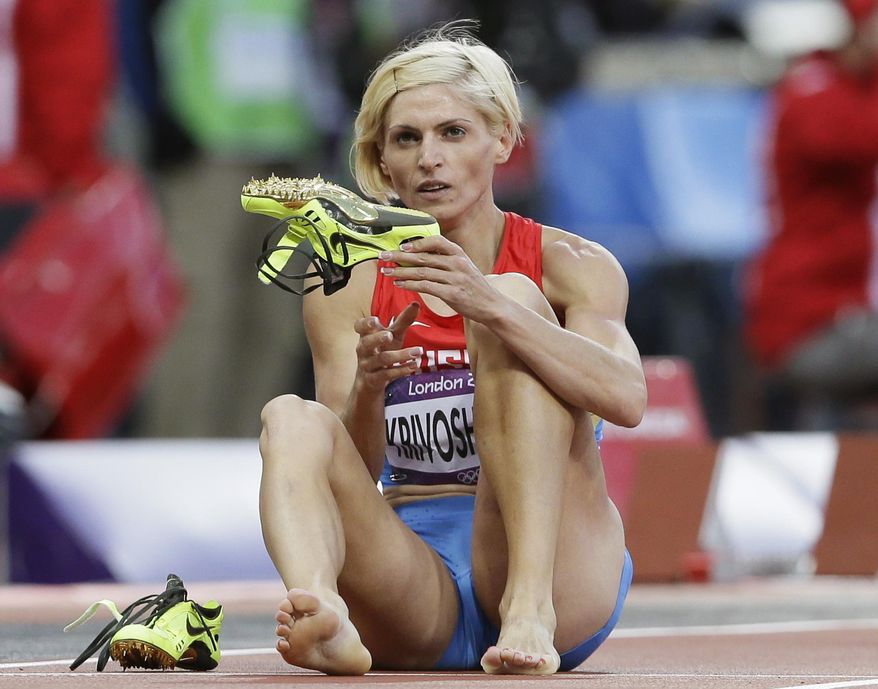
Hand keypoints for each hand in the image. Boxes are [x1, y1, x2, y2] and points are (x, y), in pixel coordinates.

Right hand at [353, 301, 422, 390]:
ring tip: (417, 352)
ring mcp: (368, 366)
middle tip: (390, 335)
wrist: (369, 384)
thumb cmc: (381, 354)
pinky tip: (413, 366)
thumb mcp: (393, 337)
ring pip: (381, 359)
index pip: (359, 327)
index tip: (375, 320)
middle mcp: (364, 351)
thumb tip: (416, 303)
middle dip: (377, 338)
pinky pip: (386, 375)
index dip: (365, 324)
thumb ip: (403, 321)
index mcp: (366, 336)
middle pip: (366, 343)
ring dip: (400, 355)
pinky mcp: (374, 380)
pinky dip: (400, 370)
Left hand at [379, 235, 499, 321]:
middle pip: (423, 256)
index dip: (417, 242)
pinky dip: (411, 285)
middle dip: (400, 256)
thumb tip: (420, 257)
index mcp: (459, 254)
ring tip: (387, 273)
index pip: (436, 241)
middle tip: (384, 256)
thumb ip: (446, 261)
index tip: (402, 246)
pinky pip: (426, 287)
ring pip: (422, 272)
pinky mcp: (453, 294)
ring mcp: (455, 278)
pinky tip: (400, 285)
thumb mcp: (465, 267)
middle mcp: (457, 263)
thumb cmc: (475, 288)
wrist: (492, 305)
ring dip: (401, 272)